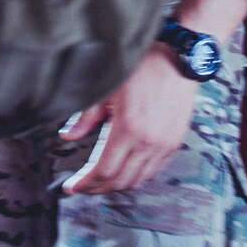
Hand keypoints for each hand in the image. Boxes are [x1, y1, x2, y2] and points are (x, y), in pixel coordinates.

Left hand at [59, 46, 197, 194]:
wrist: (178, 59)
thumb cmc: (143, 68)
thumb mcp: (108, 89)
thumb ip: (86, 117)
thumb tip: (68, 136)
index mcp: (128, 128)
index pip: (103, 171)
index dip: (85, 183)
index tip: (73, 186)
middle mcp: (148, 141)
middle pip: (119, 181)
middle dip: (97, 187)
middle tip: (84, 185)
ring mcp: (164, 145)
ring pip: (138, 180)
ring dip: (118, 184)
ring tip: (102, 180)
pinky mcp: (174, 143)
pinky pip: (155, 171)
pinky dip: (138, 176)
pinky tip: (127, 171)